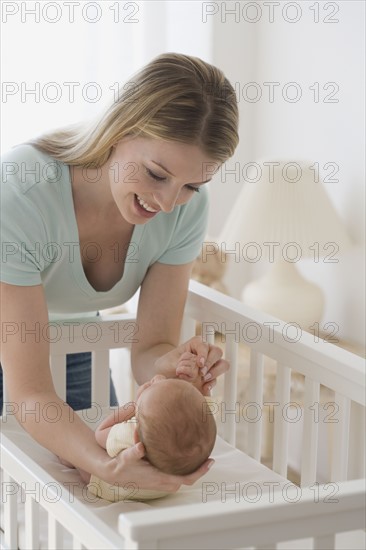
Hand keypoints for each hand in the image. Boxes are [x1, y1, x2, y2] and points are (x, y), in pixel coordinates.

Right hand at [99, 399, 213, 491]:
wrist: (112, 472)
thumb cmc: (120, 465)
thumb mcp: (125, 457)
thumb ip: (132, 452)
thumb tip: (141, 446)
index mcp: (158, 478)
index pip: (184, 479)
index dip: (199, 472)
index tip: (210, 462)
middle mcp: (162, 481)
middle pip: (187, 480)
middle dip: (199, 471)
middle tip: (209, 457)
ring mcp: (160, 480)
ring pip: (182, 478)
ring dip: (192, 470)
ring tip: (200, 456)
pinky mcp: (158, 477)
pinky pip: (176, 475)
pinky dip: (184, 469)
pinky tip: (185, 457)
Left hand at [160, 335, 228, 394]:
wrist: (162, 377)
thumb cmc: (165, 366)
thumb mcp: (169, 363)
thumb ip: (181, 365)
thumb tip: (192, 371)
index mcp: (195, 345)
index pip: (205, 345)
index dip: (204, 353)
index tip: (199, 363)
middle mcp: (204, 353)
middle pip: (217, 352)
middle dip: (211, 362)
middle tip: (201, 372)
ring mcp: (208, 366)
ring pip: (223, 364)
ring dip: (216, 371)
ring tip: (204, 379)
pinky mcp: (208, 379)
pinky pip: (216, 380)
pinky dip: (212, 384)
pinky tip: (204, 388)